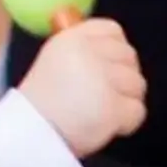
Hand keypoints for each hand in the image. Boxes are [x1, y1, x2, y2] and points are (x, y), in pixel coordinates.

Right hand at [18, 19, 146, 157]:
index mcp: (72, 38)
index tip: (109, 65)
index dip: (117, 48)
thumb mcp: (54, 60)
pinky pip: (138, 111)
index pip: (112, 29)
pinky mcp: (113, 108)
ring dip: (126, 100)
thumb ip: (82, 50)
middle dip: (123, 77)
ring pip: (138, 84)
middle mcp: (90, 53)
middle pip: (129, 57)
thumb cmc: (40, 103)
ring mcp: (103, 80)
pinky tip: (108, 127)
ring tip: (102, 113)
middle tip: (105, 95)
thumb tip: (112, 47)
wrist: (29, 137)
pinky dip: (127, 123)